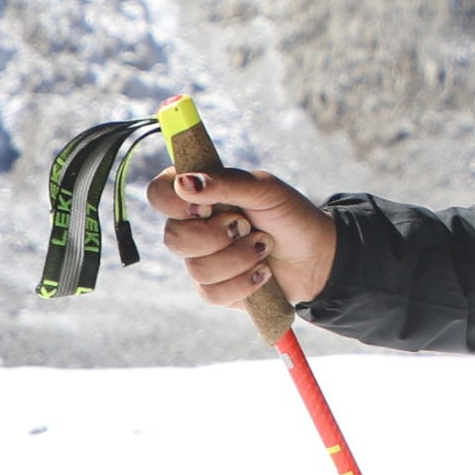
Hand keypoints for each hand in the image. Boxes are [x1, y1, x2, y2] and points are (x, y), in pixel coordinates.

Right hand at [146, 166, 337, 309]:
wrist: (315, 255)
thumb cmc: (288, 215)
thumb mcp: (264, 189)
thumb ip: (226, 182)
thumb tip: (185, 182)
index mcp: (199, 194)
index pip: (159, 193)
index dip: (173, 202)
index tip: (205, 206)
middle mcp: (193, 227)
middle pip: (173, 237)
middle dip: (217, 235)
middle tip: (247, 225)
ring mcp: (201, 260)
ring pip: (195, 268)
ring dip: (238, 257)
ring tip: (263, 246)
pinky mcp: (214, 289)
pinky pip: (211, 292)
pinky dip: (244, 281)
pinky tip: (263, 272)